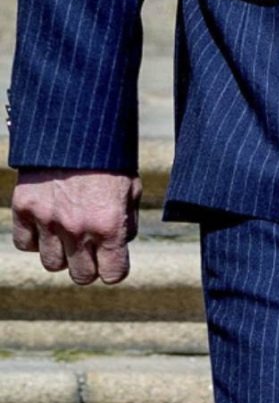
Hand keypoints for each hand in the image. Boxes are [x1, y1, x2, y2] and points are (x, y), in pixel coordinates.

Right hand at [12, 169, 140, 284]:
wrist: (74, 126)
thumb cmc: (109, 158)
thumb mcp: (131, 188)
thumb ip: (127, 223)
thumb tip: (119, 246)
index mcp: (110, 225)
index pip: (113, 275)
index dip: (115, 268)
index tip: (113, 258)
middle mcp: (77, 228)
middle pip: (82, 275)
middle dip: (89, 265)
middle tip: (90, 247)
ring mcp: (47, 220)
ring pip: (52, 264)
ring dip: (61, 253)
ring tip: (67, 232)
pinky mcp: (24, 208)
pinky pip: (25, 244)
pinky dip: (34, 238)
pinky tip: (46, 223)